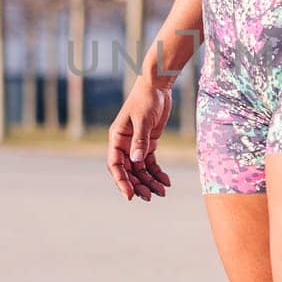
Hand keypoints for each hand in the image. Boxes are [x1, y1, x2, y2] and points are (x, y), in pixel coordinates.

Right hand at [106, 79, 173, 202]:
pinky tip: (166, 181)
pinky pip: (151, 162)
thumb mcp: (143, 120)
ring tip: (161, 192)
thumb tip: (136, 161)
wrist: (158, 85)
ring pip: (141, 169)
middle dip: (138, 184)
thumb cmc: (146, 99)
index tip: (130, 195)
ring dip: (149, 181)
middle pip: (129, 171)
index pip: (115, 165)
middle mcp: (124, 144)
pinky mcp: (149, 142)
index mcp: (116, 138)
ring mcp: (137, 144)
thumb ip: (140, 141)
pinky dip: (158, 172)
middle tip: (149, 197)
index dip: (121, 181)